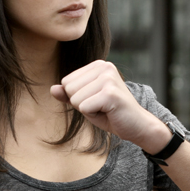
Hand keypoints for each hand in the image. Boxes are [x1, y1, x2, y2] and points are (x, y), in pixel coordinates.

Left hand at [51, 60, 169, 151]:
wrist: (137, 126)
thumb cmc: (111, 113)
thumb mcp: (86, 102)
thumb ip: (69, 94)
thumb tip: (53, 89)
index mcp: (98, 64)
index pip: (66, 81)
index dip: (78, 97)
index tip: (97, 100)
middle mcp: (104, 66)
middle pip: (69, 89)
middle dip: (81, 104)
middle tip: (101, 106)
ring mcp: (108, 79)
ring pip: (75, 99)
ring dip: (88, 110)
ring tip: (105, 109)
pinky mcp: (110, 93)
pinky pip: (84, 108)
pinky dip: (93, 116)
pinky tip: (109, 113)